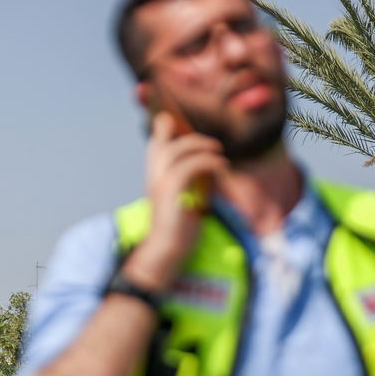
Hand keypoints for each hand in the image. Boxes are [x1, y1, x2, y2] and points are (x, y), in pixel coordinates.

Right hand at [120, 111, 228, 291]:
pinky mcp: (172, 189)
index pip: (155, 146)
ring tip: (219, 153)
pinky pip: (192, 165)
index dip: (164, 130)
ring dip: (200, 146)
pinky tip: (221, 168)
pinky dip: (209, 162)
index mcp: (155, 179)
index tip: (180, 125)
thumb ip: (192, 182)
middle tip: (212, 145)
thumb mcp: (185, 200)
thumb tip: (211, 168)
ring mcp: (160, 182)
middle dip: (189, 136)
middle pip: (163, 142)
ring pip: (177, 149)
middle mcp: (153, 177)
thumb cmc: (178, 230)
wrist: (167, 250)